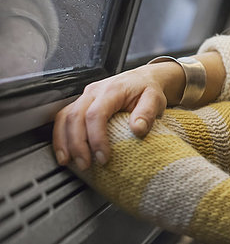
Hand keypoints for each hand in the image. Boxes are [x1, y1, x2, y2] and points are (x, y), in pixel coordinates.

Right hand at [52, 63, 180, 169]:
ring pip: (64, 117)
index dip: (96, 138)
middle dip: (77, 144)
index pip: (96, 114)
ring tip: (68, 162)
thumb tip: (138, 129)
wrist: (143, 79)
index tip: (103, 157)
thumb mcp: (155, 99)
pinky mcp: (81, 103)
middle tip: (85, 164)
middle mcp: (94, 91)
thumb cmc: (148, 89)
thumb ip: (147, 113)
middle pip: (75, 117)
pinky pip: (64, 118)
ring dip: (63, 142)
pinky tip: (65, 152)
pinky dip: (61, 136)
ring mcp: (85, 96)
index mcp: (112, 90)